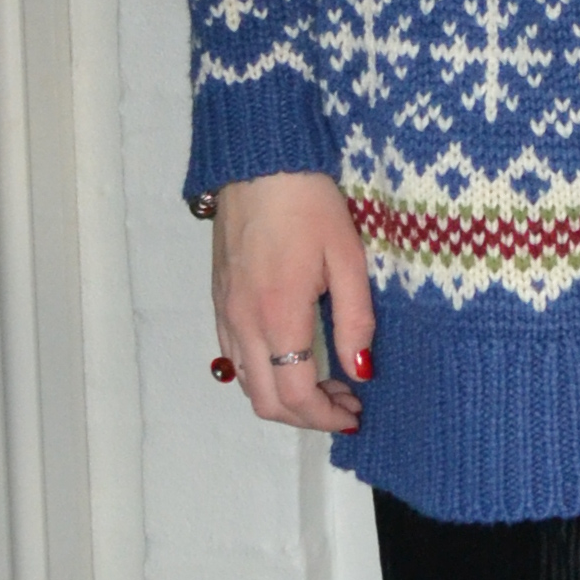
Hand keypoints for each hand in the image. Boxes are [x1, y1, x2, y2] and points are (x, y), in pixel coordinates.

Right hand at [210, 173, 372, 436]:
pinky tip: (294, 357)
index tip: (356, 414)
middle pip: (265, 403)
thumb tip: (361, 371)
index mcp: (278, 315)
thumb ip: (356, 320)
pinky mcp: (219, 300)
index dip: (327, 418)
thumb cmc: (309, 203)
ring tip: (326, 384)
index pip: (296, 395)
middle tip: (345, 405)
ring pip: (246, 384)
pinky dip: (264, 375)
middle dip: (307, 418)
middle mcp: (243, 323)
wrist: (258, 162)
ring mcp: (225, 312)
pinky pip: (234, 357)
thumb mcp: (348, 258)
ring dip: (284, 397)